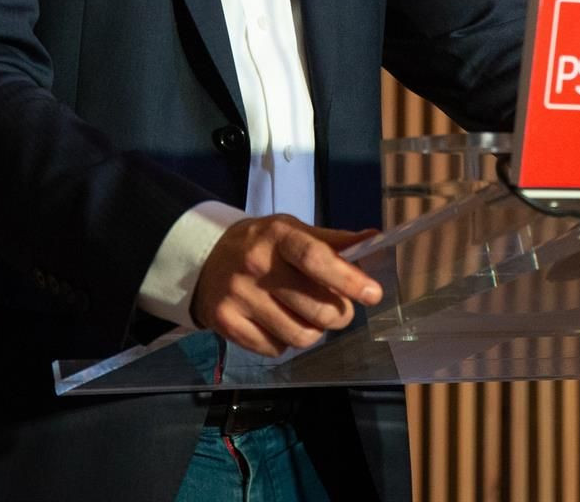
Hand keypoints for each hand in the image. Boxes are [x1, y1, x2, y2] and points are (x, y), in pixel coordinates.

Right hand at [191, 215, 382, 357]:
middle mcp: (255, 265)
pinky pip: (276, 349)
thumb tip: (374, 239)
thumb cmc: (261, 244)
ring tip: (306, 315)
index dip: (348, 279)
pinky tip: (278, 321)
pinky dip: (285, 340)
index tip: (372, 293)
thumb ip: (333, 240)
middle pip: (317, 309)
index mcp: (277, 236)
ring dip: (314, 331)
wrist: (205, 257)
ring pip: (300, 336)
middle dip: (340, 314)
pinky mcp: (226, 323)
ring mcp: (238, 297)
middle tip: (339, 308)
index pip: (316, 258)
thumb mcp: (292, 231)